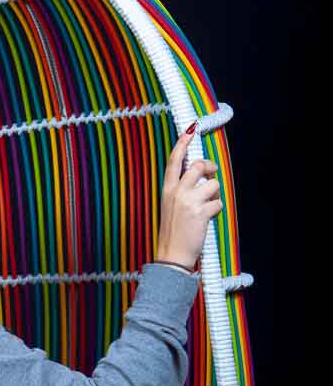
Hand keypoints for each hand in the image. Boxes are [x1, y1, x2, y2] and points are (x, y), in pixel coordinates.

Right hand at [156, 127, 222, 269]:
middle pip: (199, 166)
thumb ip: (180, 190)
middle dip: (210, 168)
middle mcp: (177, 192)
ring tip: (205, 208)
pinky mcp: (200, 212)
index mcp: (167, 190)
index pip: (175, 160)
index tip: (191, 130)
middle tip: (212, 175)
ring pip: (212, 185)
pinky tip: (206, 220)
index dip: (183, 143)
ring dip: (214, 195)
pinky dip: (216, 210)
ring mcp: (189, 201)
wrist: (171, 255)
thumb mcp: (170, 206)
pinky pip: (218, 203)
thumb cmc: (172, 232)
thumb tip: (199, 176)